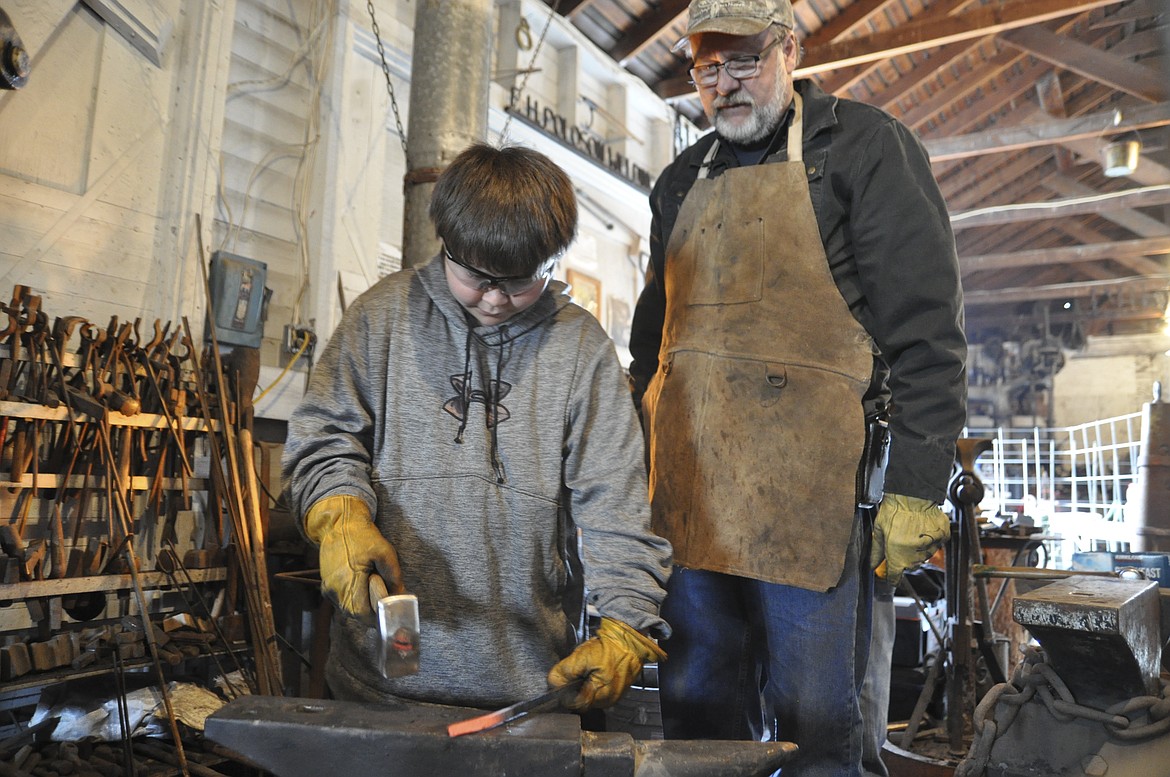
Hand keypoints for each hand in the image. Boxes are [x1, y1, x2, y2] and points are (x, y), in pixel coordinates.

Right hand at [304, 495, 404, 620]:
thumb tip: (399, 597)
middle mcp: (334, 590)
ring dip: (361, 606)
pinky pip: (341, 602)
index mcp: (348, 582)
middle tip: (382, 602)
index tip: (387, 612)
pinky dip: (353, 600)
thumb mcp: (385, 553)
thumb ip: (393, 578)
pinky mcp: (326, 586)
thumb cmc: (363, 537)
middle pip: (354, 615)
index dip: (376, 616)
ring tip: (372, 591)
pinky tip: (361, 587)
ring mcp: (328, 589)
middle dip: (370, 612)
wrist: (340, 525)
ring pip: (347, 610)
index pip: (362, 614)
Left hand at [547, 618, 665, 710]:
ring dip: (585, 686)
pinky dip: (595, 683)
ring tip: (589, 668)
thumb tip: (553, 683)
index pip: (575, 704)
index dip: (565, 693)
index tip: (562, 681)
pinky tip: (596, 670)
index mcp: (601, 693)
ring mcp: (616, 696)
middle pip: (583, 702)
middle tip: (578, 670)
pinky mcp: (619, 690)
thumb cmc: (609, 647)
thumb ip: (565, 671)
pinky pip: (601, 693)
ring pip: (592, 698)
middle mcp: (609, 699)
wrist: (630, 639)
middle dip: (576, 688)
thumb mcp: (582, 655)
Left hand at [870, 493, 948, 585]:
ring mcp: (931, 547)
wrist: (913, 494)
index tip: (890, 577)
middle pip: (909, 565)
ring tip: (911, 531)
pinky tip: (922, 528)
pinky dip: (930, 539)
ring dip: (917, 549)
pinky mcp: (942, 537)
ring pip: (923, 556)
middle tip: (900, 539)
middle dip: (903, 557)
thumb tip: (871, 565)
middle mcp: (915, 555)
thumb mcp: (879, 530)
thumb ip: (876, 551)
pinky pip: (936, 544)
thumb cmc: (894, 510)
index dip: (891, 577)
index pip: (895, 576)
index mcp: (897, 556)